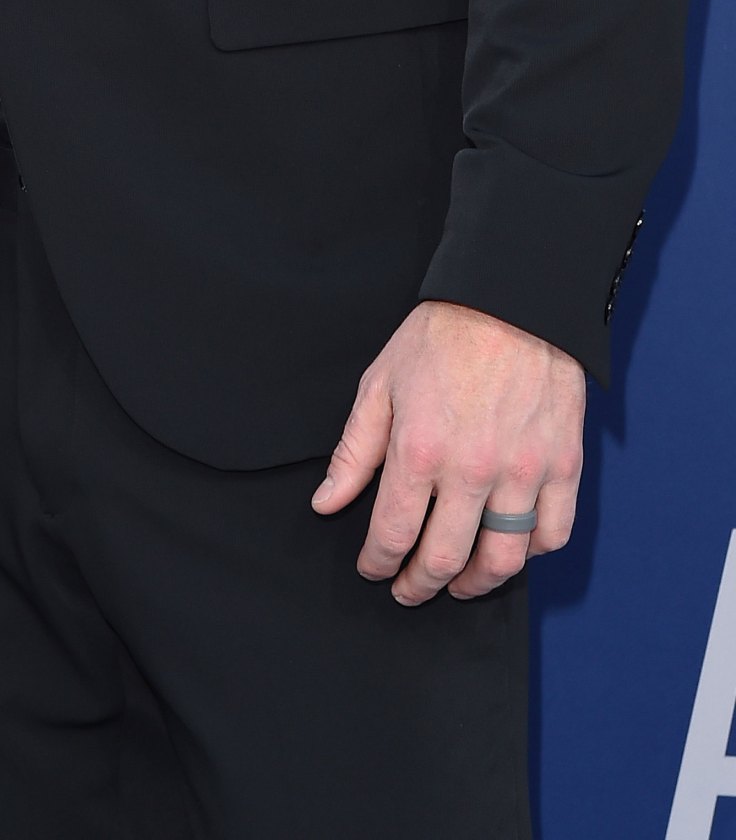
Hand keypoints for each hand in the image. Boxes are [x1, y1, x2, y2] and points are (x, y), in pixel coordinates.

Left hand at [312, 299, 584, 604]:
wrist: (511, 300)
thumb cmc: (440, 338)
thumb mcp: (380, 384)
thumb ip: (355, 451)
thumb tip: (326, 503)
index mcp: (420, 450)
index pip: (394, 533)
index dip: (379, 562)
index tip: (373, 569)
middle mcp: (473, 471)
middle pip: (446, 558)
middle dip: (421, 583)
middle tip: (409, 590)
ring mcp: (523, 472)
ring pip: (503, 559)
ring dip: (476, 583)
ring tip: (458, 584)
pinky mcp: (563, 467)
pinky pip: (552, 533)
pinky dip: (530, 553)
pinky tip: (510, 550)